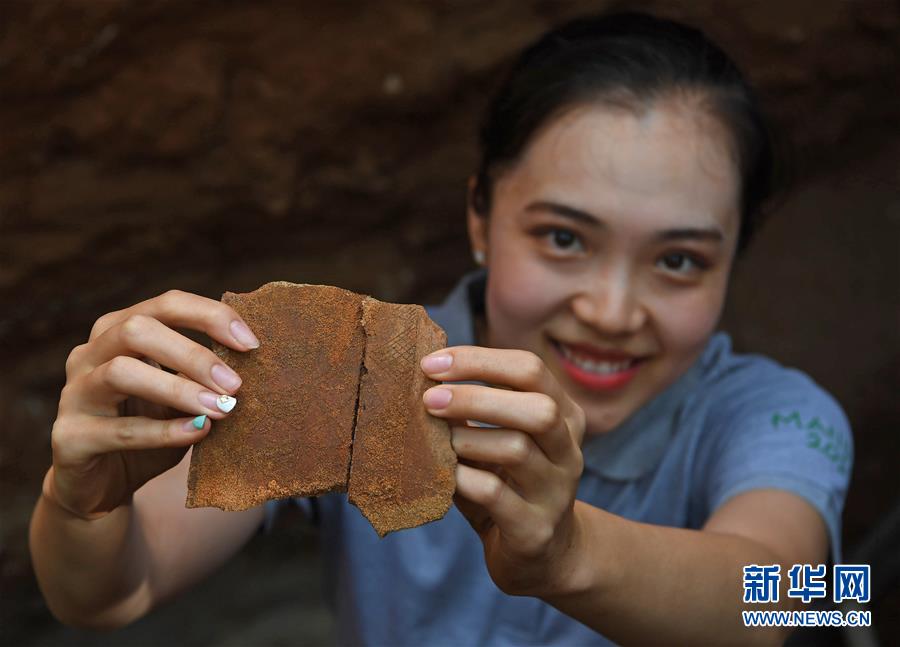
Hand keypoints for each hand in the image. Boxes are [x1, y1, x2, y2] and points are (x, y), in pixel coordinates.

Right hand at [46, 290, 258, 519]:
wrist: (102, 485)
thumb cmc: (150, 428)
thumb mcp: (181, 396)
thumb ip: (205, 375)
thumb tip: (253, 359)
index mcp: (119, 331)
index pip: (166, 305)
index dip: (211, 317)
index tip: (252, 343)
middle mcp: (90, 353)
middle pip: (138, 329)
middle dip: (194, 353)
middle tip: (236, 384)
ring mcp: (74, 394)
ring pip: (121, 372)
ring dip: (178, 389)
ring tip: (220, 408)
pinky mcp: (70, 438)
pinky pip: (118, 430)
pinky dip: (162, 431)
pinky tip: (197, 433)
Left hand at [420, 345, 585, 596]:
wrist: (543, 554)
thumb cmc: (509, 482)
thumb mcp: (499, 439)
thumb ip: (474, 410)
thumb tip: (424, 375)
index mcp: (564, 415)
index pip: (529, 370)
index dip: (479, 360)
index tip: (431, 363)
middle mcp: (568, 450)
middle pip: (537, 408)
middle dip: (476, 398)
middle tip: (429, 399)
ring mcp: (556, 491)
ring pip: (517, 448)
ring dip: (467, 438)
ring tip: (438, 441)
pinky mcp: (535, 529)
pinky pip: (496, 495)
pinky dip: (463, 478)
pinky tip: (445, 475)